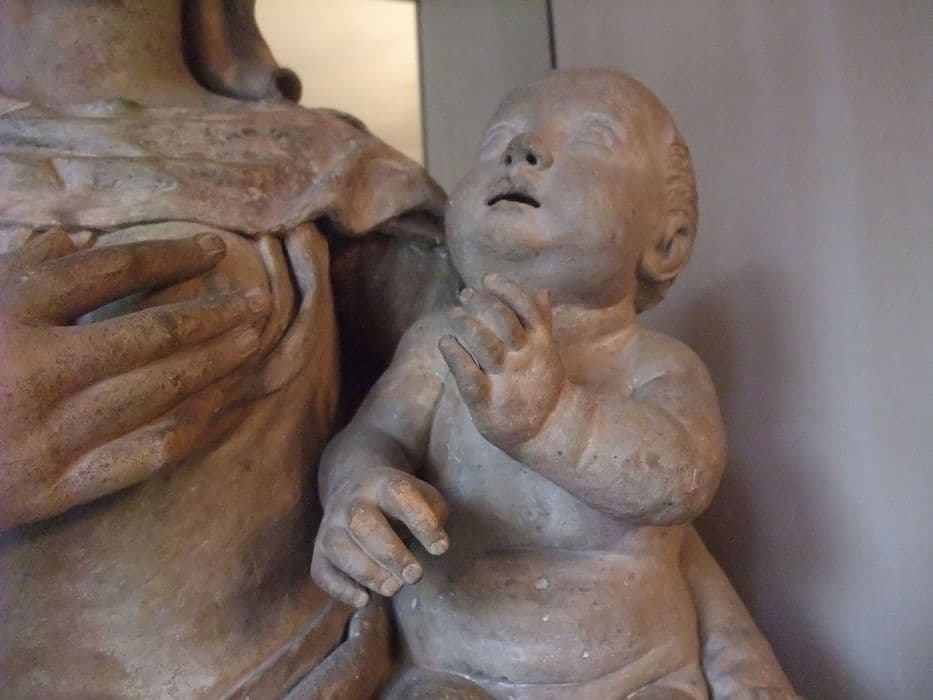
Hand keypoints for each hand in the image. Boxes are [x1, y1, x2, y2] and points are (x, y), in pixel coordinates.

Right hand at [0, 229, 271, 529]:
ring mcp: (50, 432)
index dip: (168, 256)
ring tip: (253, 342)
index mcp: (8, 313)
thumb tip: (81, 240)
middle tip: (258, 303)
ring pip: (160, 391)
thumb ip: (19, 269)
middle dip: (214, 315)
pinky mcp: (57, 487)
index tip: (212, 249)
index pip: (110, 271)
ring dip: (216, 365)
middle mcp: (35, 369)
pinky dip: (189, 426)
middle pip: (152, 333)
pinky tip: (220, 405)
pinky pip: (144, 453)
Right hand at [311, 466, 447, 607]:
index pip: (398, 495)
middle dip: (390, 553)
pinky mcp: (319, 552)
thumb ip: (434, 514)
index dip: (421, 521)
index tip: (440, 548)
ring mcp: (331, 526)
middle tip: (415, 576)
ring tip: (393, 588)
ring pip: (338, 547)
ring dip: (366, 572)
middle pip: (362, 522)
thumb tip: (436, 546)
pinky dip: (340, 588)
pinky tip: (364, 600)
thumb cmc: (399, 502)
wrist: (354, 488)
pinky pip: (322, 571)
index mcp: (381, 483)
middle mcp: (351, 502)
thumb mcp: (422, 496)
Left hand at [438, 273, 565, 449]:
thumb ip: (542, 321)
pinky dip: (455, 357)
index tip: (488, 278)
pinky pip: (469, 377)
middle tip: (465, 294)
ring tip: (454, 314)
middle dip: (483, 303)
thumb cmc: (543, 384)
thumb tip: (542, 290)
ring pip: (486, 345)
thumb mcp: (547, 351)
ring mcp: (506, 380)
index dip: (507, 290)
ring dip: (468, 325)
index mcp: (540, 343)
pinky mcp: (488, 402)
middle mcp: (523, 358)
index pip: (526, 308)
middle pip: (504, 321)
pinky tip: (445, 342)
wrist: (552, 429)